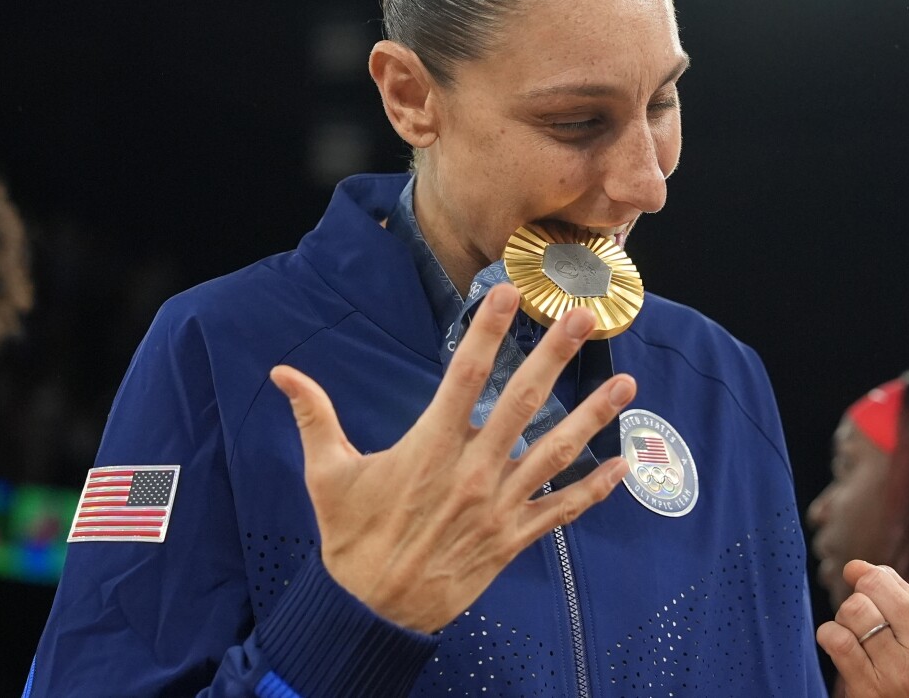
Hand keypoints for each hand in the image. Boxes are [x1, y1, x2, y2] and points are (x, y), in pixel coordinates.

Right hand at [269, 283, 631, 632]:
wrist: (372, 613)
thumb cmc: (352, 540)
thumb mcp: (327, 476)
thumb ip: (315, 418)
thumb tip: (282, 374)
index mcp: (429, 448)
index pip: (465, 376)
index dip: (487, 331)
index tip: (508, 295)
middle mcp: (472, 472)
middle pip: (522, 402)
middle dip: (555, 356)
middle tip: (581, 318)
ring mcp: (498, 506)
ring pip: (556, 452)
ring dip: (594, 416)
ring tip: (626, 383)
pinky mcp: (513, 540)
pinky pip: (561, 510)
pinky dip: (594, 489)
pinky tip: (622, 466)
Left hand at [816, 500, 908, 697]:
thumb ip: (890, 592)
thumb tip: (852, 567)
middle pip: (875, 582)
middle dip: (865, 594)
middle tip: (880, 623)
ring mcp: (906, 669)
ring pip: (852, 610)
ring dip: (847, 620)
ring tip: (866, 642)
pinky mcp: (874, 688)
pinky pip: (834, 637)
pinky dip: (831, 638)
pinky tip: (849, 654)